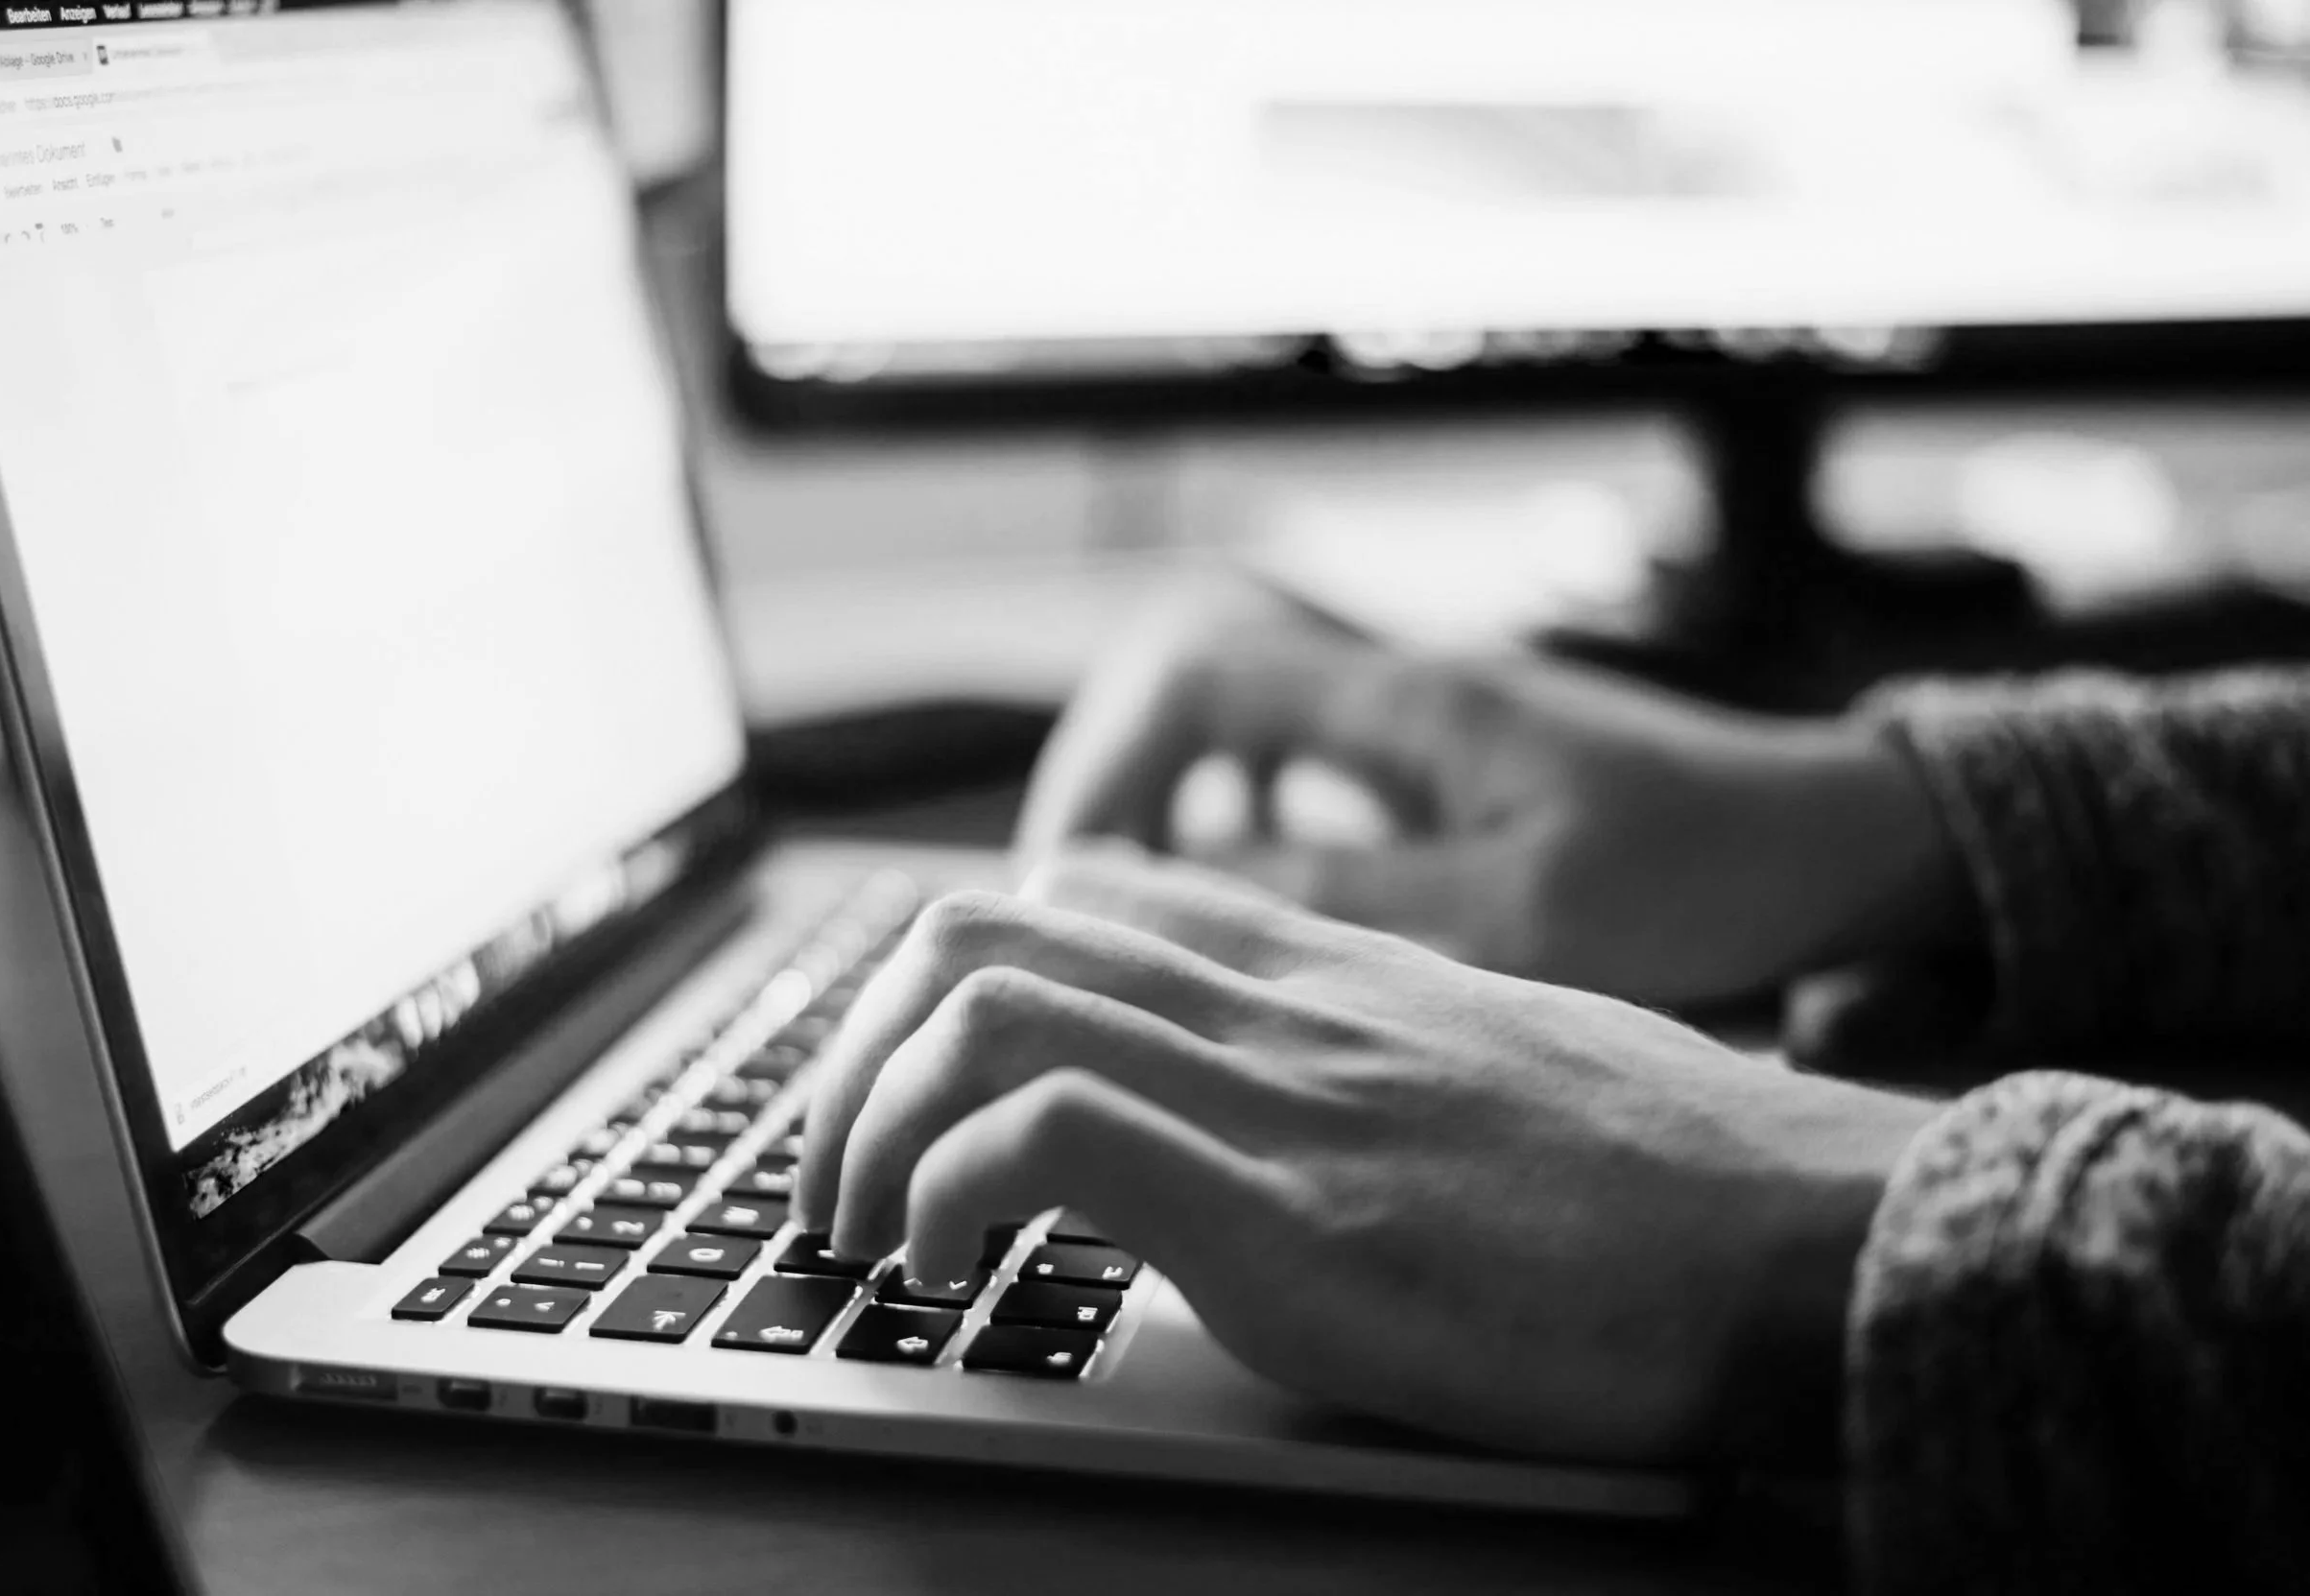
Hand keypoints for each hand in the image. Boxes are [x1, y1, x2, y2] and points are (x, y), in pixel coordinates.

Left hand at [796, 851, 1938, 1464]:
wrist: (1812, 1233)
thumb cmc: (1672, 1178)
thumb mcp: (1491, 1069)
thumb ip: (1365, 1057)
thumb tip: (1286, 1112)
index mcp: (1323, 968)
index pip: (1077, 890)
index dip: (945, 972)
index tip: (906, 1078)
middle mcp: (1279, 1003)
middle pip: (982, 927)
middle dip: (854, 1050)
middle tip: (834, 1172)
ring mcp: (1281, 1099)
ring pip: (982, 1007)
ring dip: (867, 1124)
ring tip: (865, 1233)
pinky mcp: (1295, 1220)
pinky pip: (1048, 1139)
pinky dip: (947, 1195)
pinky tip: (950, 1272)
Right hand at [1017, 575, 1974, 1008]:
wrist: (1841, 845)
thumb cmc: (1705, 875)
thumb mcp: (1517, 913)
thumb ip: (1340, 899)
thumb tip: (1164, 896)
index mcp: (1406, 702)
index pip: (1192, 680)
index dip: (1107, 769)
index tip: (1073, 885)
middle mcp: (1400, 691)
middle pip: (1190, 690)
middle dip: (1118, 789)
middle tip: (1082, 912)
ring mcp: (1426, 727)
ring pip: (1242, 734)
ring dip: (1179, 813)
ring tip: (1147, 924)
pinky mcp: (1452, 774)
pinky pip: (1307, 778)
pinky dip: (1253, 834)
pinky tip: (1264, 916)